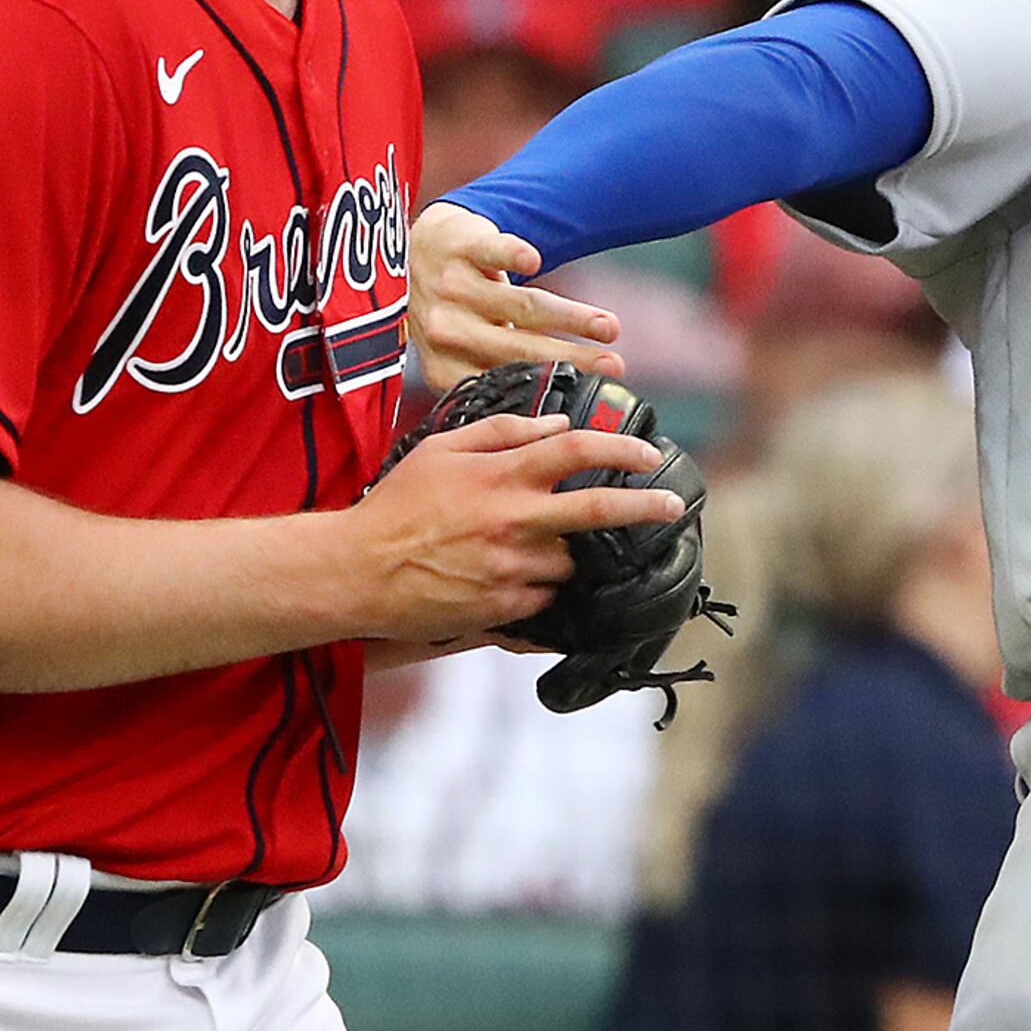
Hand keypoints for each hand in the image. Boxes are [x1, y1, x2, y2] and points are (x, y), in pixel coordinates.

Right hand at [334, 412, 684, 644]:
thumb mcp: (440, 450)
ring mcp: (512, 567)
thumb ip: (501, 432)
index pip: (576, 450)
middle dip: (644, 506)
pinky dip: (541, 584)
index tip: (648, 452)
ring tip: (533, 548)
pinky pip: (544, 595)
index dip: (621, 447)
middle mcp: (515, 521)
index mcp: (501, 476)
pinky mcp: (505, 606)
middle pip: (598, 509)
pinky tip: (515, 576)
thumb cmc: (396, 506)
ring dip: (567, 553)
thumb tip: (555, 423)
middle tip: (672, 506)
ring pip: (570, 560)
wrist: (358, 571)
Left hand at [409, 200, 620, 395]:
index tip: (591, 397)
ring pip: (522, 304)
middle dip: (574, 360)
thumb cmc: (458, 314)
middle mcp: (445, 330)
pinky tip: (533, 260)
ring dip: (571, 316)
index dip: (552, 390)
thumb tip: (559, 419)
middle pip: (521, 348)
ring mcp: (452, 285)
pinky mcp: (465, 245)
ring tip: (610, 328)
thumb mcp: (467, 356)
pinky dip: (513, 255)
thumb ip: (500, 379)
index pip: (505, 384)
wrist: (426, 250)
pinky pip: (493, 251)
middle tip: (613, 368)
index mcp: (444, 369)